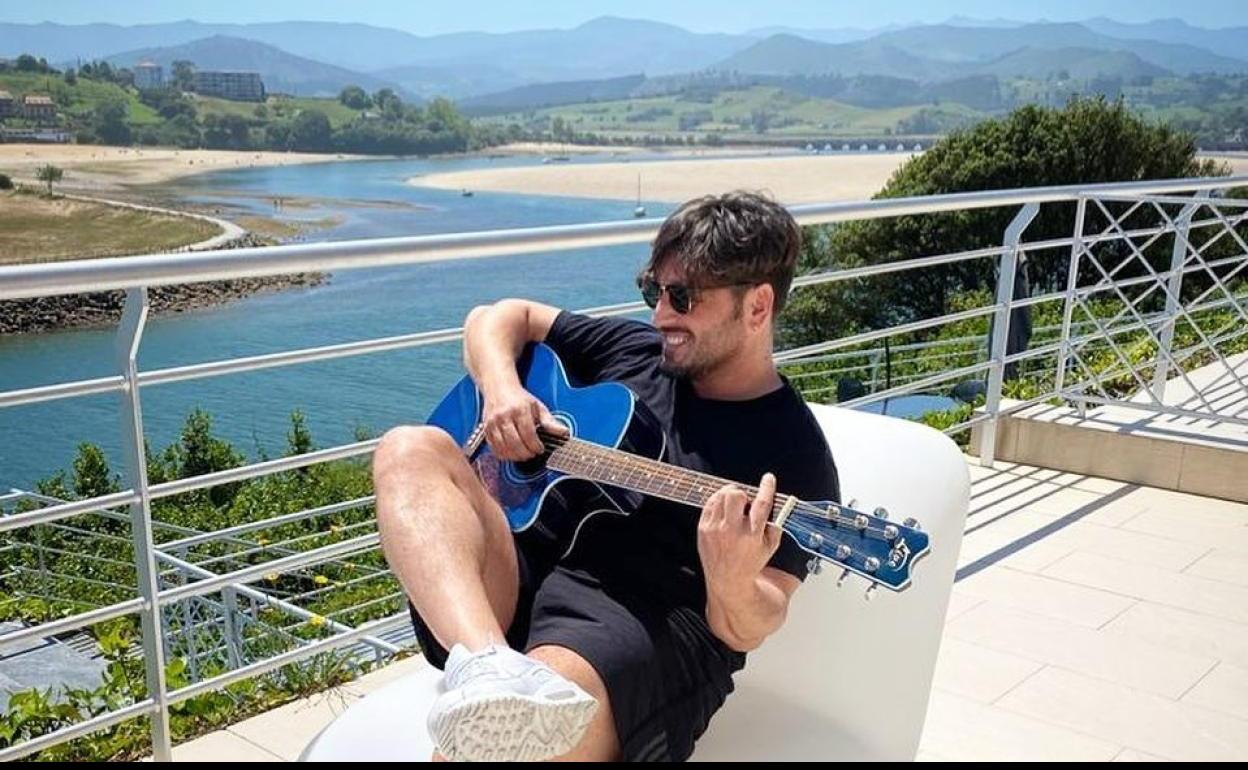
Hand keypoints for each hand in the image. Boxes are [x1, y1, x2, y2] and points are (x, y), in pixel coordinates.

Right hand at [481, 384, 566, 460]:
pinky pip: (494, 448)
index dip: (535, 446)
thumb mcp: (537, 407)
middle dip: (526, 453)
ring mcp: (493, 423)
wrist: (498, 387)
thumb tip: (563, 432)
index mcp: (519, 410)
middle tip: (532, 453)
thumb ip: (550, 422)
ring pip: (503, 448)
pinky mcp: (486, 429)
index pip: (528, 434)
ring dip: (515, 456)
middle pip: (515, 443)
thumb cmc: (518, 398)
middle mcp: (504, 416)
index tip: (540, 449)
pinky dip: (503, 455)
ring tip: (523, 454)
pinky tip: (511, 453)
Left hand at [697, 473, 782, 598]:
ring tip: (734, 506)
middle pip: (736, 495)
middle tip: (745, 501)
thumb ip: (776, 524)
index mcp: (752, 536)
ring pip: (721, 496)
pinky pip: (709, 503)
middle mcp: (732, 531)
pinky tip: (724, 510)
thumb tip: (777, 503)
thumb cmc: (750, 563)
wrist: (727, 579)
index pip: (761, 504)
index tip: (768, 479)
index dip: (766, 488)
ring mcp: (715, 529)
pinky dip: (718, 502)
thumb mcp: (770, 547)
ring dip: (730, 496)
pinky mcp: (703, 529)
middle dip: (743, 494)